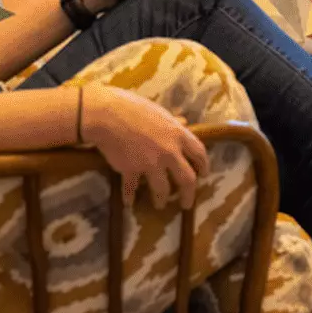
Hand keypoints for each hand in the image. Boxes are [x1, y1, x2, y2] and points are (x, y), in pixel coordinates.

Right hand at [80, 82, 209, 208]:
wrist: (108, 115)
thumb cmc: (134, 107)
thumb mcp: (159, 111)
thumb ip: (172, 121)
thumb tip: (183, 121)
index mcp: (178, 134)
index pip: (199, 153)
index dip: (204, 165)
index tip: (204, 174)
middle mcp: (169, 152)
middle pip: (187, 179)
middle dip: (189, 194)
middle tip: (187, 203)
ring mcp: (150, 163)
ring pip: (162, 190)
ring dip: (161, 200)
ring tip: (159, 205)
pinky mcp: (131, 171)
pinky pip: (132, 189)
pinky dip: (130, 197)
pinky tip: (128, 203)